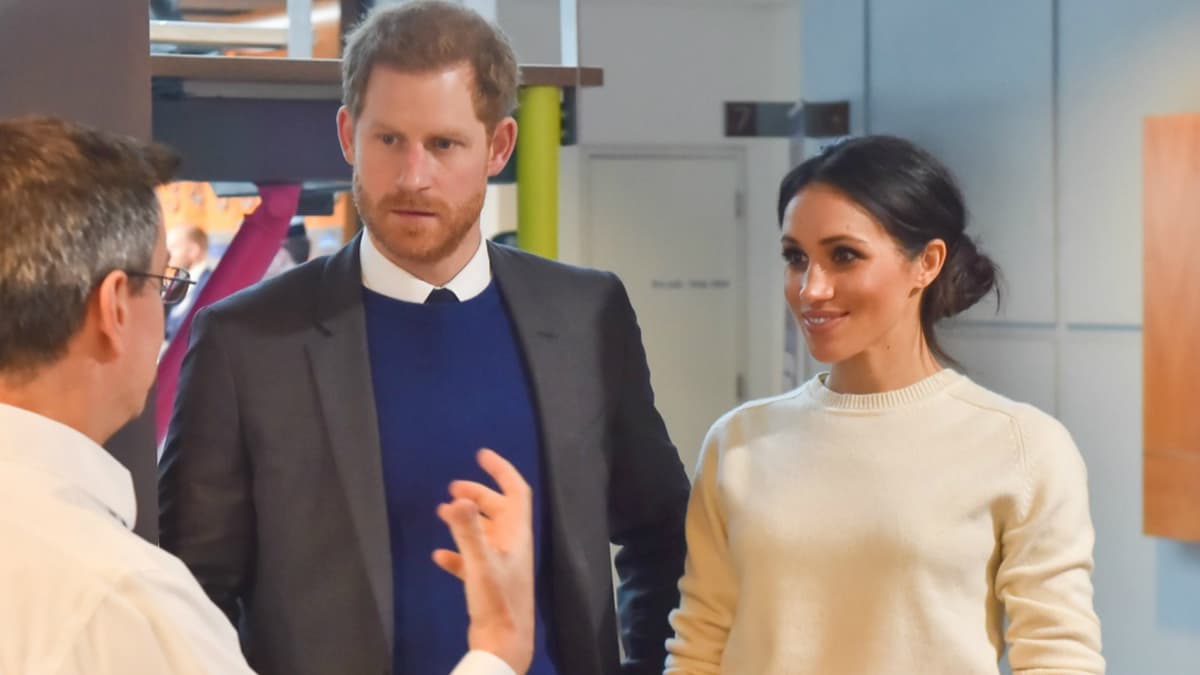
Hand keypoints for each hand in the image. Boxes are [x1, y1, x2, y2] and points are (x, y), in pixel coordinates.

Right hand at [433, 449, 533, 674]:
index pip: (516, 492)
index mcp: (517, 535)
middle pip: (499, 509)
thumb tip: (459, 498)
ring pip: (485, 533)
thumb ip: (468, 531)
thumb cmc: (497, 602)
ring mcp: (502, 565)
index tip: (481, 455)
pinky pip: (473, 560)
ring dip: (466, 521)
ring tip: (442, 512)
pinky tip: (439, 556)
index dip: (501, 471)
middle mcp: (513, 546)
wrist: (503, 645)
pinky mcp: (489, 583)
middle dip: (478, 494)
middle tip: (453, 488)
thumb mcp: (480, 563)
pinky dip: (457, 553)